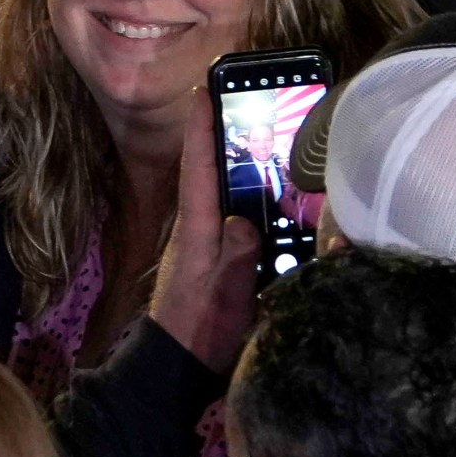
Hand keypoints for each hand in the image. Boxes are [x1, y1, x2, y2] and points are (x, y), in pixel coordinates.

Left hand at [150, 98, 261, 373]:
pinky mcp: (220, 259)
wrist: (180, 368)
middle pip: (213, 170)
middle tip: (249, 98)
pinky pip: (237, 215)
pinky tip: (275, 193)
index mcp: (198, 229)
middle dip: (226, 132)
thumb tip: (243, 222)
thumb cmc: (200, 331)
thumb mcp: (222, 296)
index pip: (197, 167)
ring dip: (243, 161)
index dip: (202, 127)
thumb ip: (234, 259)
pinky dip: (252, 196)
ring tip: (271, 133)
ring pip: (226, 191)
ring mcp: (209, 243)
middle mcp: (200, 228)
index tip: (206, 88)